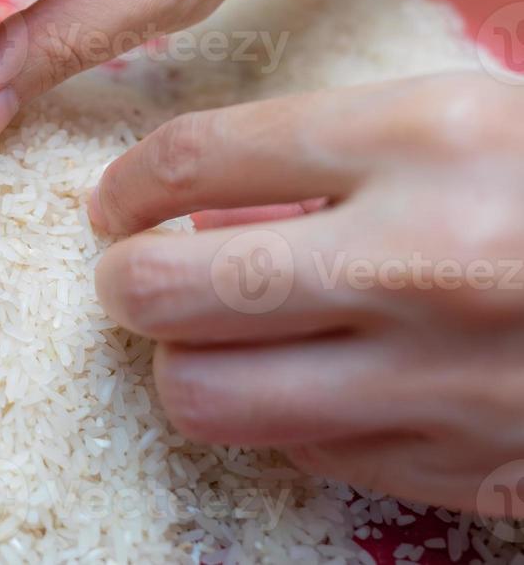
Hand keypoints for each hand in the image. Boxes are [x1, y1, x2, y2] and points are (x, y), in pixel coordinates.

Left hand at [91, 72, 523, 516]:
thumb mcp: (470, 120)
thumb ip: (335, 153)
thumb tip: (194, 201)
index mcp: (425, 136)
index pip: (195, 160)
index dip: (126, 187)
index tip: (116, 205)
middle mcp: (418, 258)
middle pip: (164, 289)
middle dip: (126, 282)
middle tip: (140, 274)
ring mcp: (439, 375)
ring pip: (204, 395)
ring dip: (185, 364)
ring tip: (211, 337)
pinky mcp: (465, 464)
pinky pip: (299, 452)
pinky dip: (282, 419)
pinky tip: (314, 382)